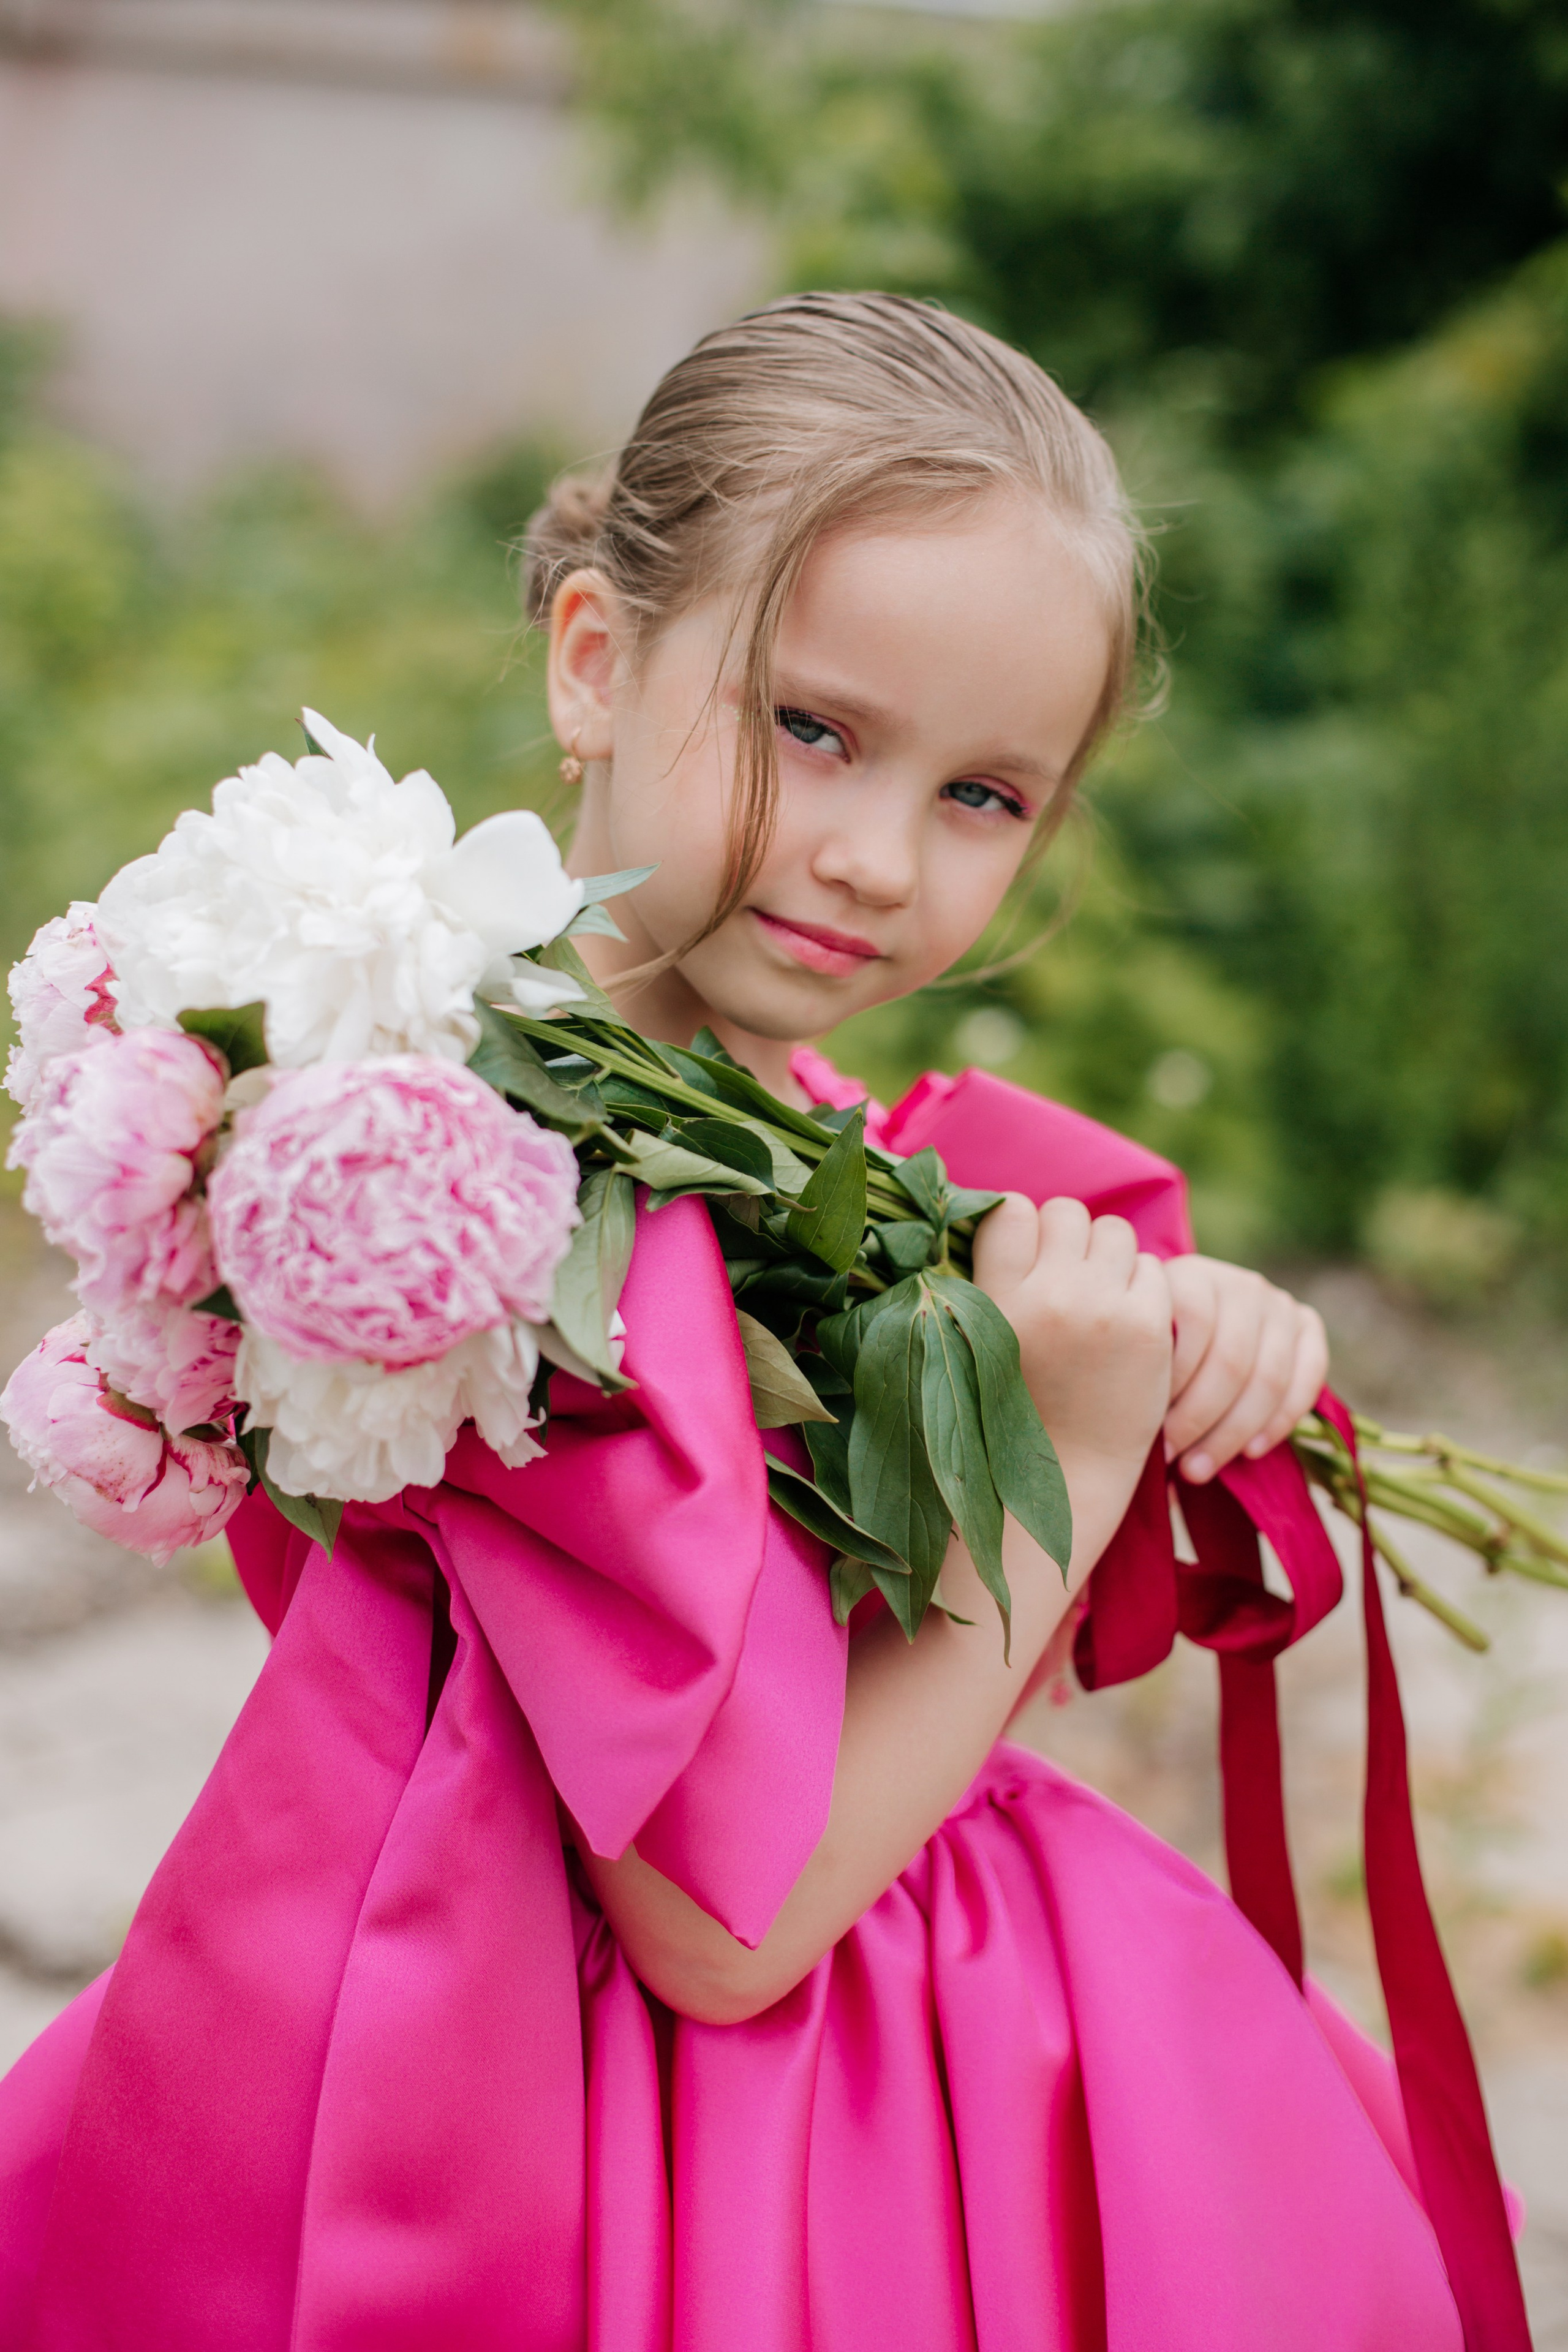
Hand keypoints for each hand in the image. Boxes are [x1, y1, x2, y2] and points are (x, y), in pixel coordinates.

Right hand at [972, 1196, 1172, 1492]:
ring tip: (1097, 1300)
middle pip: (1066, 1212)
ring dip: (1107, 1258)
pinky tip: (1124, 1325)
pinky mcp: (1147, 1327)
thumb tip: (1012, 1214)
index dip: (1020, 1228)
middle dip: (1068, 1240)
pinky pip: (1152, 1269)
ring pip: (1114, 1232)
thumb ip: (992, 1280)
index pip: (1011, 1210)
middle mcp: (1048, 1297)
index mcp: (995, 1300)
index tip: (1023, 1257)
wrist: (1067, 1478)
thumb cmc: (1013, 1408)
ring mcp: (1102, 1309)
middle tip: (1065, 1281)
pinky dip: (1141, 1289)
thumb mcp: (980, 1341)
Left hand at [1163, 1255, 1327, 1482]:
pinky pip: (1308, 1376)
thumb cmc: (1156, 1354)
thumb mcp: (1142, 1348)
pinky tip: (1250, 1451)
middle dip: (1200, 1419)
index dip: (1174, 1383)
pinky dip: (1280, 1420)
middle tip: (1175, 1460)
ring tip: (1199, 1469)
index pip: (1192, 1323)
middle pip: (1230, 1359)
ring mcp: (1278, 1302)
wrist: (1199, 1337)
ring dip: (1233, 1432)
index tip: (1151, 1430)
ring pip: (1268, 1376)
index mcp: (1192, 1276)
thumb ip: (1144, 1367)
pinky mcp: (1307, 1325)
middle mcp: (1240, 1283)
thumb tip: (1136, 1425)